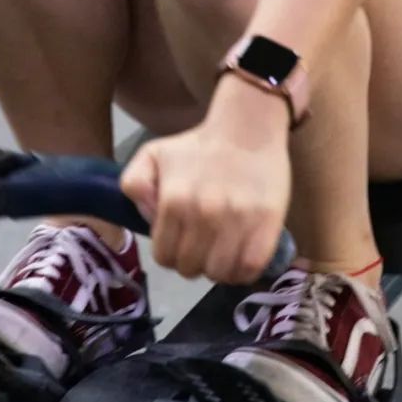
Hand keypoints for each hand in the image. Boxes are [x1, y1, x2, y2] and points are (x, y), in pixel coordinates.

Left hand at [120, 90, 291, 284]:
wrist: (248, 127)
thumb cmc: (199, 146)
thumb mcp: (153, 154)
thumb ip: (134, 183)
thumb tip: (147, 216)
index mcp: (174, 200)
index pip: (164, 257)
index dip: (170, 252)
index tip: (180, 241)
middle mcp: (205, 215)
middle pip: (190, 269)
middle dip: (192, 260)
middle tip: (201, 243)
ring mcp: (238, 222)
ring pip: (219, 274)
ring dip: (217, 267)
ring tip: (220, 249)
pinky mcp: (267, 225)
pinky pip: (249, 269)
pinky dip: (242, 271)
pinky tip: (239, 255)